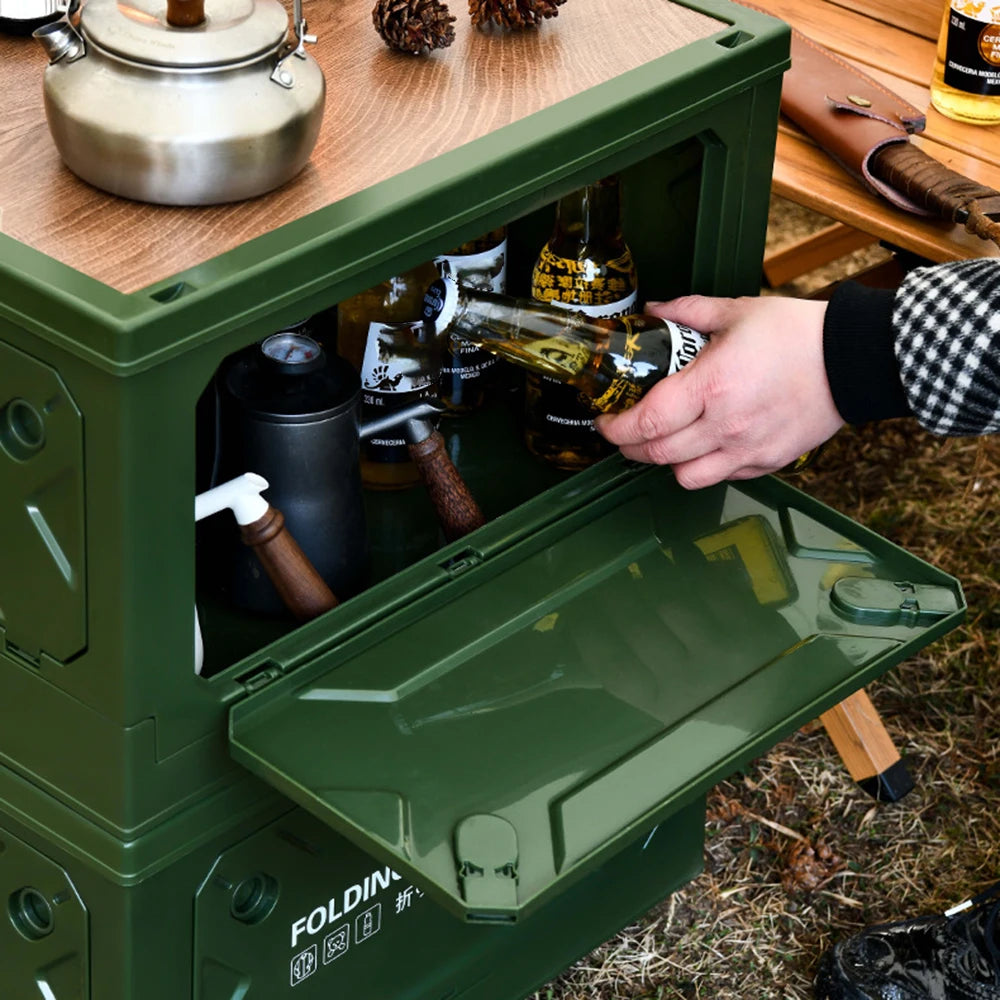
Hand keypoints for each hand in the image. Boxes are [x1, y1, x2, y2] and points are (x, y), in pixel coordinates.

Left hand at [594, 294, 843, 489]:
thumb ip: (688, 311)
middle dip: (630, 448)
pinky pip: (721, 477)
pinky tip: (703, 445)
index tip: (605, 421)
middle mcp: (724, 426)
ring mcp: (746, 450)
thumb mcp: (737, 311)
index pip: (644, 423)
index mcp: (711, 387)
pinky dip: (703, 467)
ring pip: (685, 477)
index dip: (615, 428)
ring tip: (663, 443)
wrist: (853, 359)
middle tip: (622, 433)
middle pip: (656, 455)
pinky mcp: (766, 462)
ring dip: (665, 463)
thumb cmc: (797, 333)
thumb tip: (654, 311)